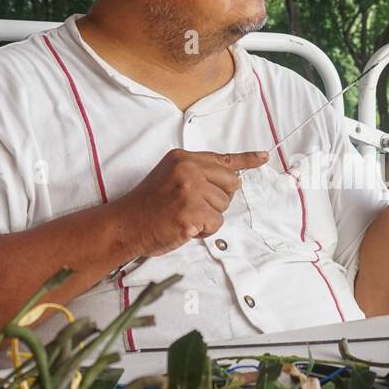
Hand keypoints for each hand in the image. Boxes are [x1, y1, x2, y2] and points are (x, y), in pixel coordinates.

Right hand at [112, 148, 268, 257]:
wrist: (125, 224)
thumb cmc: (148, 205)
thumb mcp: (170, 176)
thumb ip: (197, 174)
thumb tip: (234, 180)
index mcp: (183, 158)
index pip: (222, 158)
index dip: (247, 159)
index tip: (264, 157)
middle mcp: (188, 170)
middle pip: (231, 184)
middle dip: (218, 200)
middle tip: (192, 206)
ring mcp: (190, 190)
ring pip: (224, 207)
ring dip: (208, 217)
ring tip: (183, 216)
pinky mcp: (191, 212)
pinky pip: (215, 224)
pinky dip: (203, 231)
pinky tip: (184, 227)